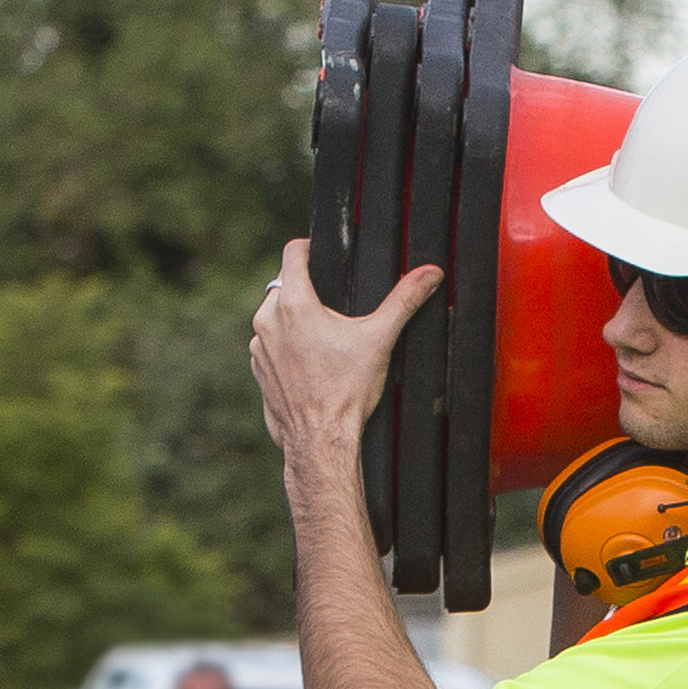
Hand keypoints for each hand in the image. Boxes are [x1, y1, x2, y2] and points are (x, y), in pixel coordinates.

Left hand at [252, 240, 439, 471]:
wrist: (321, 440)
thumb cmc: (347, 392)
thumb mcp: (380, 339)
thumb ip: (404, 300)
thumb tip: (429, 273)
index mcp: (294, 303)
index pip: (293, 253)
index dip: (310, 248)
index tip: (321, 255)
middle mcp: (268, 320)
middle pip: (285, 286)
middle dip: (308, 293)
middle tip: (335, 313)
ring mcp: (258, 347)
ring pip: (275, 317)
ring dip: (294, 321)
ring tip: (325, 343)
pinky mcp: (258, 369)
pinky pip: (270, 346)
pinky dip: (286, 348)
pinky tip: (311, 366)